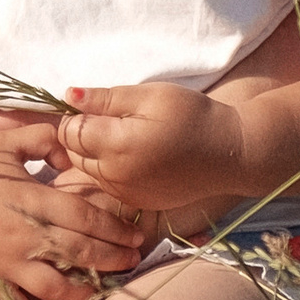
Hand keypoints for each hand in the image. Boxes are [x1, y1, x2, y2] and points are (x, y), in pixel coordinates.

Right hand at [0, 132, 148, 299]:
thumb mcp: (6, 141)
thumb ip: (45, 140)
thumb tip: (74, 154)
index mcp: (28, 197)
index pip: (83, 218)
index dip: (114, 229)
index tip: (135, 234)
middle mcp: (21, 232)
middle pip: (79, 252)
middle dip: (112, 258)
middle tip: (134, 259)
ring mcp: (5, 259)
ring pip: (56, 285)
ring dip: (87, 287)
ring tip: (105, 283)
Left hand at [50, 83, 248, 216]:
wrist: (230, 153)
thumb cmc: (192, 117)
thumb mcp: (149, 95)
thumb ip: (105, 98)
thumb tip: (68, 96)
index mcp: (117, 145)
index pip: (69, 132)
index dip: (76, 115)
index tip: (95, 106)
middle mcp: (116, 176)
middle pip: (74, 153)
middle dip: (82, 135)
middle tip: (110, 118)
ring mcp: (126, 194)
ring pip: (88, 171)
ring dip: (94, 154)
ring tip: (124, 136)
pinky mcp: (138, 203)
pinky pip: (108, 185)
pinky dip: (110, 170)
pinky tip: (134, 156)